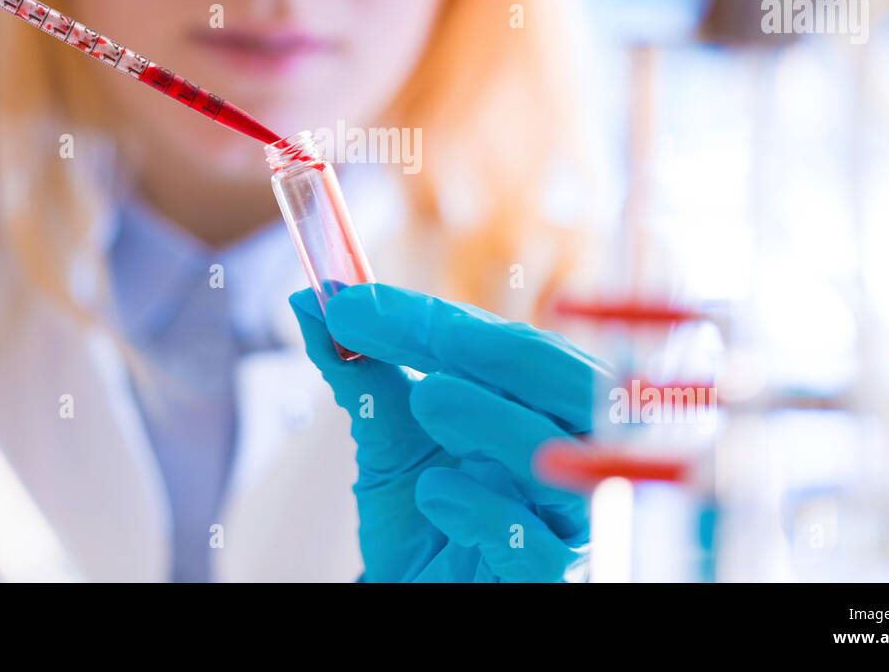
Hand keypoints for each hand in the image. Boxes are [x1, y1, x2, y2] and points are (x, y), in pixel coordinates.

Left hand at [289, 282, 599, 581]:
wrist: (413, 587)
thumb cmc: (420, 508)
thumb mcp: (386, 431)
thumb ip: (359, 367)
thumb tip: (309, 300)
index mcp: (539, 405)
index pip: (515, 348)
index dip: (442, 320)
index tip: (360, 303)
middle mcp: (567, 453)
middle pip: (579, 387)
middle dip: (507, 353)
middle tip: (437, 334)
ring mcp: (567, 518)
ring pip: (563, 461)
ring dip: (497, 420)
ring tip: (429, 396)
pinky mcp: (553, 578)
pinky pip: (543, 548)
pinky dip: (491, 513)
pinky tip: (436, 492)